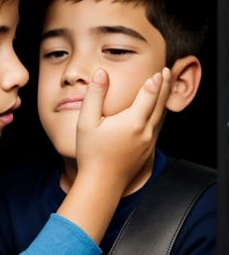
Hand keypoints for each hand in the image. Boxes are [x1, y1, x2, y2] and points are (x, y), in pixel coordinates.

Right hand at [76, 67, 170, 188]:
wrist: (101, 183)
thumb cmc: (91, 153)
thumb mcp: (87, 121)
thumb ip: (95, 95)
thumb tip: (102, 74)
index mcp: (132, 122)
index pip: (149, 96)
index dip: (155, 82)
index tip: (160, 71)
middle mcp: (145, 131)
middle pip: (159, 104)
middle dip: (164, 87)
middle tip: (167, 72)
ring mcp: (148, 142)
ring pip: (161, 117)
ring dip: (164, 100)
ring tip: (165, 87)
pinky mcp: (147, 150)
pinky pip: (158, 128)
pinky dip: (160, 114)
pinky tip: (157, 111)